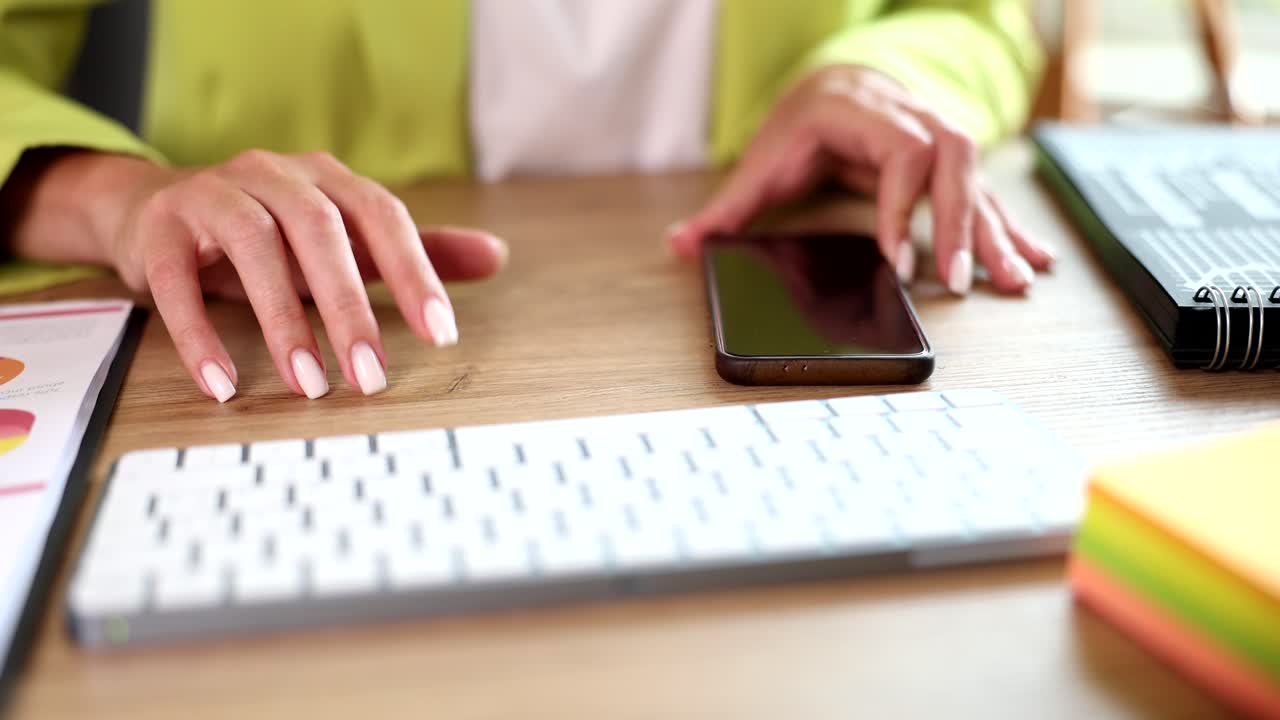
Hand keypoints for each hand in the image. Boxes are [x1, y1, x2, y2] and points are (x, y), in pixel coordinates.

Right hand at [105, 150, 506, 401]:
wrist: (154, 209)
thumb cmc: (270, 235)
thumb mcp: (343, 242)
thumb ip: (414, 252)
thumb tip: (498, 256)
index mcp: (327, 178)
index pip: (382, 215)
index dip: (415, 271)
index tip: (441, 335)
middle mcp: (273, 174)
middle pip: (320, 230)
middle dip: (350, 306)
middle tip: (371, 377)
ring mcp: (212, 194)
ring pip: (253, 246)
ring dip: (283, 319)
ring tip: (307, 384)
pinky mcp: (158, 227)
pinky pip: (176, 279)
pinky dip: (198, 333)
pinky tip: (222, 382)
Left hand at [670, 65, 1054, 293]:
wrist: (837, 81)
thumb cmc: (801, 121)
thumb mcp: (760, 160)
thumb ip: (726, 208)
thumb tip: (680, 246)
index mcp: (863, 112)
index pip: (901, 153)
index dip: (902, 207)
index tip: (897, 260)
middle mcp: (911, 116)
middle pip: (953, 163)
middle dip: (962, 224)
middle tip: (959, 281)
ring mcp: (937, 134)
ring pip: (979, 179)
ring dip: (998, 231)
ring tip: (1014, 281)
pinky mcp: (950, 161)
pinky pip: (988, 193)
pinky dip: (1011, 227)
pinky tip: (1033, 259)